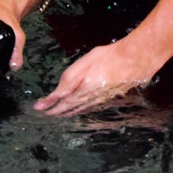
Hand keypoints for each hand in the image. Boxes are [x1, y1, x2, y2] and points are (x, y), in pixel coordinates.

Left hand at [33, 36, 155, 116]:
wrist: (135, 60)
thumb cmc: (108, 58)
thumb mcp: (85, 64)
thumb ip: (70, 78)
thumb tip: (58, 93)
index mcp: (82, 91)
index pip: (60, 99)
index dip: (48, 103)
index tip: (37, 108)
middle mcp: (90, 99)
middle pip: (70, 107)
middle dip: (57, 111)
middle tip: (47, 114)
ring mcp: (101, 99)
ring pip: (80, 108)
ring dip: (68, 112)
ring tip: (60, 113)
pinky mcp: (109, 96)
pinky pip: (90, 106)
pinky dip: (81, 109)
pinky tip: (81, 107)